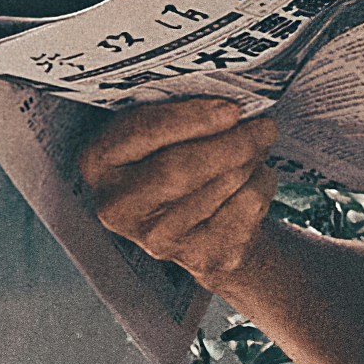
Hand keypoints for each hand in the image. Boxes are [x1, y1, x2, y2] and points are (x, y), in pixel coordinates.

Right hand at [79, 97, 280, 288]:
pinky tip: (254, 179)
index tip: (230, 109)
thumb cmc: (178, 162)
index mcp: (99, 162)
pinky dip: (261, 184)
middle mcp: (119, 206)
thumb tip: (228, 106)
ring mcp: (157, 238)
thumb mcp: (161, 134)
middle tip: (264, 126)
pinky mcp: (199, 257)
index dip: (190, 119)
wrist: (200, 226)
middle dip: (231, 143)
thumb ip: (179, 114)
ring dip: (251, 159)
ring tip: (257, 145)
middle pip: (181, 168)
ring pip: (220, 185)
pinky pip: (245, 207)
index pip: (141, 133)